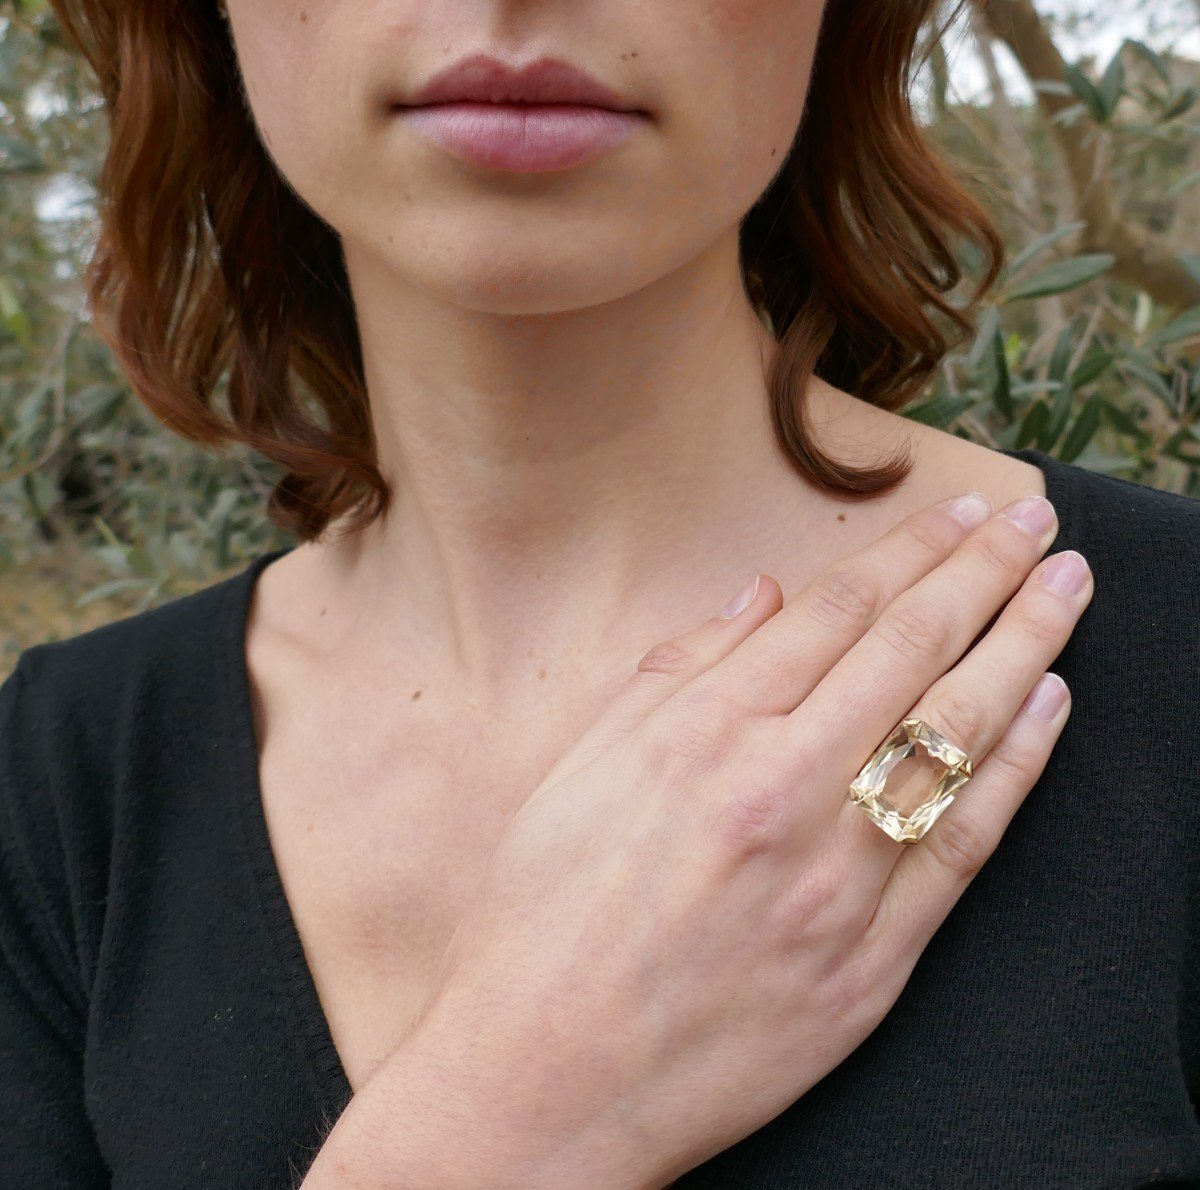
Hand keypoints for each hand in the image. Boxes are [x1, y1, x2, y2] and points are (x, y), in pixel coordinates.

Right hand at [318, 490, 1090, 1189]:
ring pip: (954, 734)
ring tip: (1068, 586)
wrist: (550, 1075)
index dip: (909, 551)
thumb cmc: (544, 915)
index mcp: (703, 735)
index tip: (960, 513)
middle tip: (1037, 521)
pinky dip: (1014, 769)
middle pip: (909, 652)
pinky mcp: (871, 959)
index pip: (837, 614)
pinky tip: (1050, 707)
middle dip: (983, 572)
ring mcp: (836, 877)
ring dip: (1023, 646)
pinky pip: (961, 846)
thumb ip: (674, 672)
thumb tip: (762, 598)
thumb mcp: (578, 768)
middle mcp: (780, 790)